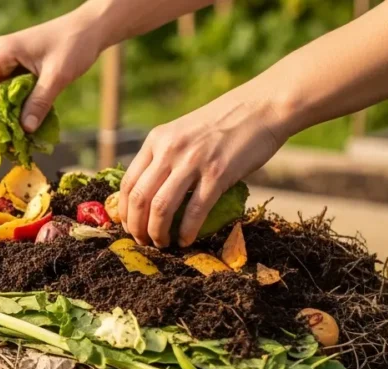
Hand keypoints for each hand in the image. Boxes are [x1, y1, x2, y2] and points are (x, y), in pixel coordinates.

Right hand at [0, 9, 102, 136]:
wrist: (90, 28)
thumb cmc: (75, 44)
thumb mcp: (58, 75)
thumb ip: (40, 101)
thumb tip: (25, 129)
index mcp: (2, 52)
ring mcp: (6, 62)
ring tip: (6, 137)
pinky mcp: (15, 69)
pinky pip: (4, 93)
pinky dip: (8, 110)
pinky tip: (17, 125)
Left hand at [120, 91, 288, 247]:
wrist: (262, 106)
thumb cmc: (223, 123)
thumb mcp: (183, 133)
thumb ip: (165, 156)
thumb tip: (150, 193)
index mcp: (157, 140)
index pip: (127, 182)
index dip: (124, 211)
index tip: (128, 226)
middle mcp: (170, 150)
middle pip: (139, 198)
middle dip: (136, 227)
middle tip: (143, 241)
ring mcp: (193, 161)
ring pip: (161, 207)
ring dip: (158, 232)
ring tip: (162, 244)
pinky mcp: (218, 173)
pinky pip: (195, 210)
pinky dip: (187, 230)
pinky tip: (186, 240)